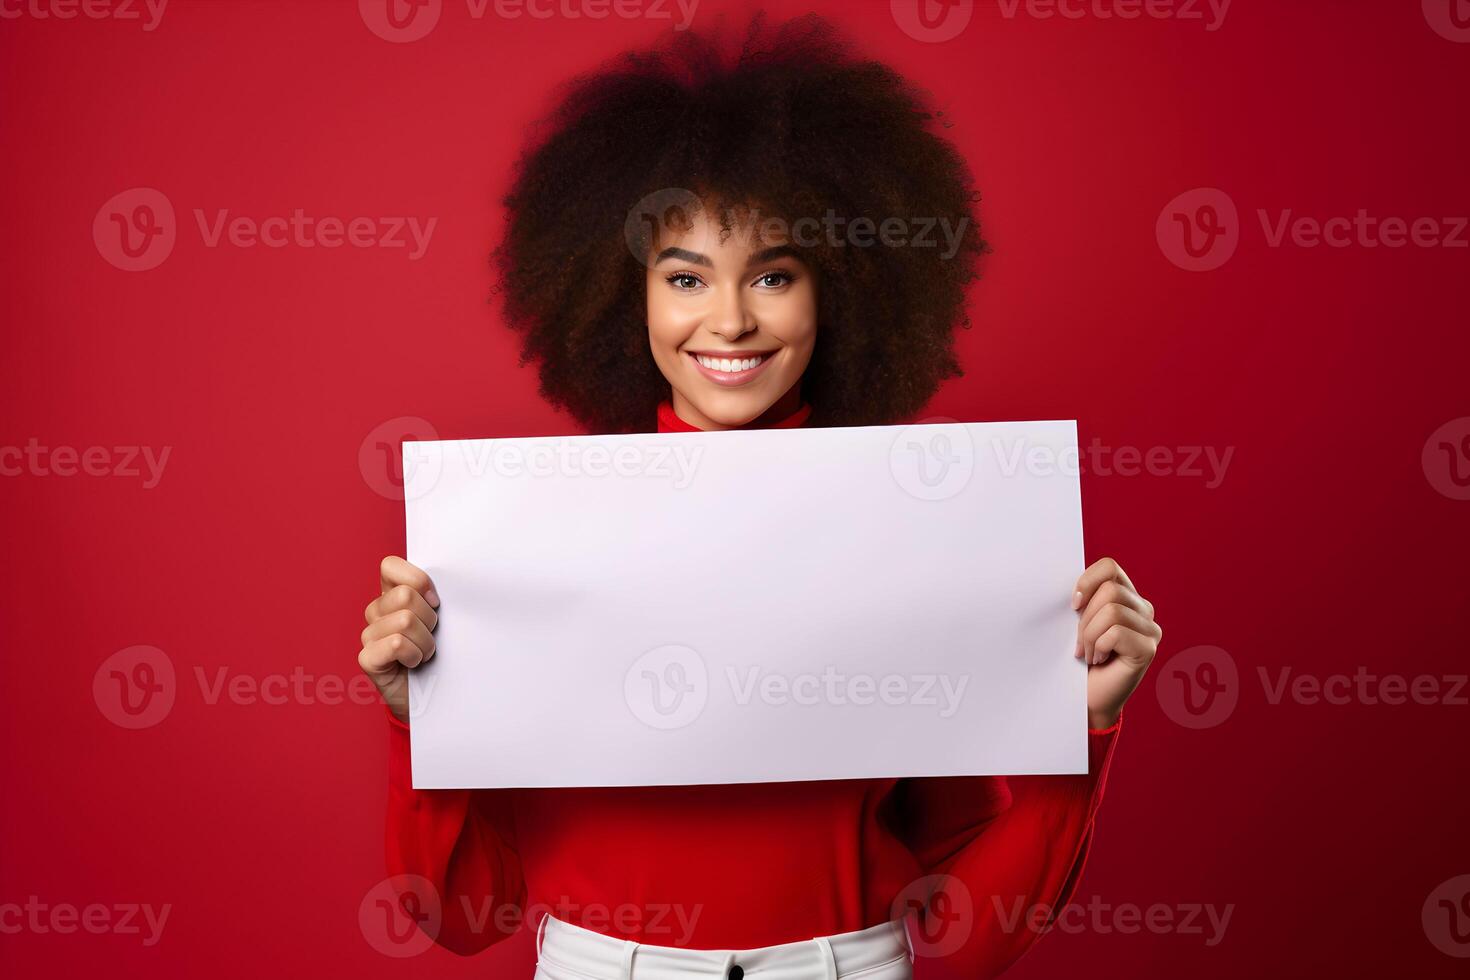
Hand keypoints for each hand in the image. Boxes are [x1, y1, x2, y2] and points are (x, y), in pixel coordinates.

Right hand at [359, 556, 439, 723]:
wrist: (435, 695)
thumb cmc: (442, 652)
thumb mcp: (443, 619)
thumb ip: (435, 597)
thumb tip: (441, 590)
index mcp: (391, 595)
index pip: (390, 566)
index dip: (418, 580)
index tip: (435, 602)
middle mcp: (375, 612)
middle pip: (405, 595)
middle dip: (428, 618)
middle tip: (431, 635)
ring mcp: (368, 635)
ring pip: (405, 620)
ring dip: (425, 641)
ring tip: (425, 653)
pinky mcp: (367, 658)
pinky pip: (396, 643)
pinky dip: (414, 655)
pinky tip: (413, 664)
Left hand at [1073, 557, 1160, 729]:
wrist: (1087, 698)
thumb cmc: (1080, 660)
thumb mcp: (1079, 622)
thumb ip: (1084, 600)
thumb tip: (1074, 588)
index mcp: (1128, 597)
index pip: (1109, 567)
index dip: (1086, 581)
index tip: (1072, 605)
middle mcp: (1145, 610)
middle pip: (1109, 589)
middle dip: (1085, 618)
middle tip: (1081, 642)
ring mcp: (1150, 629)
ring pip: (1112, 610)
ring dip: (1090, 635)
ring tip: (1090, 653)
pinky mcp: (1148, 648)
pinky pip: (1115, 632)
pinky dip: (1099, 647)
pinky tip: (1099, 660)